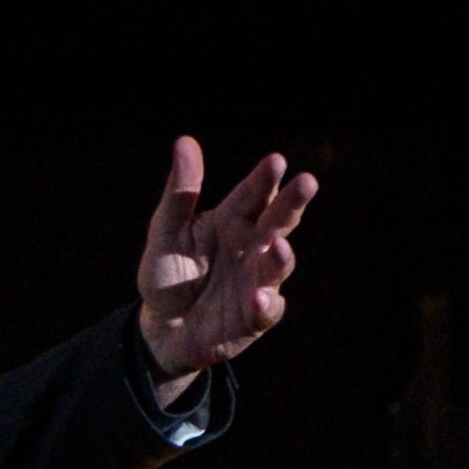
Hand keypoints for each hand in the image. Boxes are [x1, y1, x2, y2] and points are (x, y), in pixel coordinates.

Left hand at [135, 137, 317, 396]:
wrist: (161, 328)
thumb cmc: (168, 274)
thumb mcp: (166, 232)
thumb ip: (180, 193)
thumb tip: (185, 141)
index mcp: (232, 220)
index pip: (252, 194)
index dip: (264, 179)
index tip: (274, 161)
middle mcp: (252, 246)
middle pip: (277, 220)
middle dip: (292, 203)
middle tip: (306, 182)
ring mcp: (258, 280)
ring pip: (278, 265)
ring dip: (280, 256)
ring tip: (276, 245)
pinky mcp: (255, 315)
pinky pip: (266, 310)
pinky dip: (266, 304)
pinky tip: (258, 297)